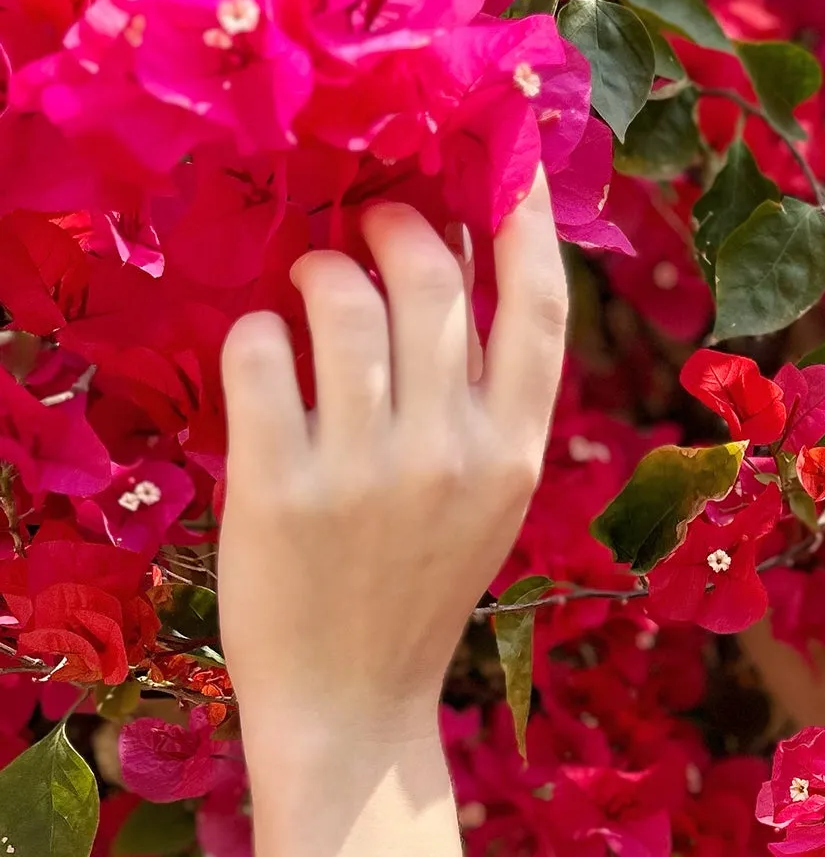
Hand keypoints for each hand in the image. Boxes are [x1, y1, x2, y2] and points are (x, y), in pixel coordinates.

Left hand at [216, 174, 567, 750]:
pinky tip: (262, 356)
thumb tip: (455, 257)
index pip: (539, 304)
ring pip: (341, 298)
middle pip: (430, 277)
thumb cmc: (414, 589)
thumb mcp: (485, 499)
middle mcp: (451, 454)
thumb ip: (484, 398)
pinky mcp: (279, 486)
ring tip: (308, 289)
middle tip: (366, 226)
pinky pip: (259, 351)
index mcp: (516, 453)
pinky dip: (254, 333)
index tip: (505, 150)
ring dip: (316, 269)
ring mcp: (365, 472)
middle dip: (392, 226)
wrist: (353, 705)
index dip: (522, 213)